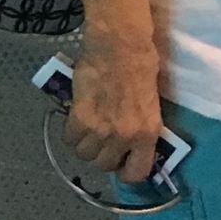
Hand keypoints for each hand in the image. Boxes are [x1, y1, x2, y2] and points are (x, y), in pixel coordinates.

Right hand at [68, 31, 166, 183]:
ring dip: (85, 144)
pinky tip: (78, 118)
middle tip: (103, 138)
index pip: (136, 173)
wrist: (120, 45)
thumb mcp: (151, 103)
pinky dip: (71, 132)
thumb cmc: (141, 66)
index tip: (121, 163)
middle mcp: (124, 137)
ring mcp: (100, 129)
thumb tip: (131, 145)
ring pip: (84, 155)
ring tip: (89, 127)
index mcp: (147, 132)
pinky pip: (69, 139)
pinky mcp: (80, 118)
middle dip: (102, 155)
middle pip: (103, 165)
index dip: (126, 171)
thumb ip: (140, 127)